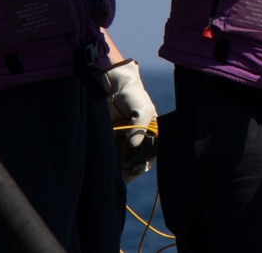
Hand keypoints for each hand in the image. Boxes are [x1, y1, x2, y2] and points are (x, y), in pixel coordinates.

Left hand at [104, 59, 157, 182]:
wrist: (112, 86)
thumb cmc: (133, 95)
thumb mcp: (141, 110)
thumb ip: (139, 128)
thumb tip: (132, 145)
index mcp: (151, 133)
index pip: (151, 153)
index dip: (145, 163)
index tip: (138, 168)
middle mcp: (139, 139)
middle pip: (137, 161)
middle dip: (133, 169)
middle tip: (127, 173)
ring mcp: (125, 141)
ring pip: (125, 161)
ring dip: (122, 170)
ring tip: (118, 175)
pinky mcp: (112, 140)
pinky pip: (113, 156)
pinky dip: (112, 164)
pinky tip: (109, 169)